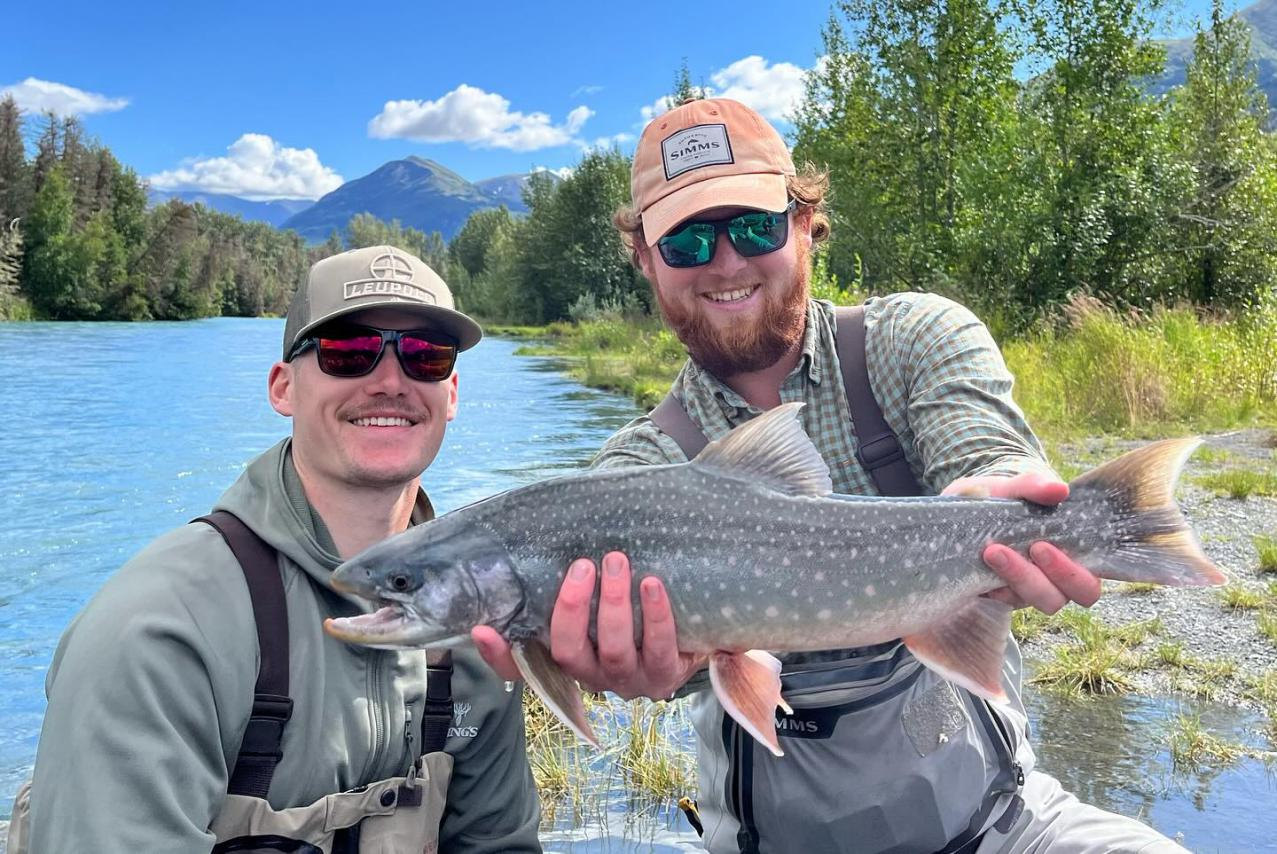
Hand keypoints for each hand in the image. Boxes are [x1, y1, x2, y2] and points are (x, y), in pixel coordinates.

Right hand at [472, 551, 702, 699]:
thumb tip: (536, 544)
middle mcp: (591, 675)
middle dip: (572, 608)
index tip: (483, 628)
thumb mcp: (599, 600)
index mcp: (567, 659)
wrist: (693, 632)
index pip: (521, 666)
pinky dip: (655, 614)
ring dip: (613, 603)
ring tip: (617, 561)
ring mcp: (628, 679)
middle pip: (568, 652)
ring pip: (613, 650)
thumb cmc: (635, 609)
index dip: (499, 654)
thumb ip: (570, 582)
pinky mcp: (664, 675)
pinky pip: (659, 647)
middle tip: (583, 565)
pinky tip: (651, 584)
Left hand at [942, 471, 1100, 613]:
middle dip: (1060, 574)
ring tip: (993, 552)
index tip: (1047, 545)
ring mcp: (1036, 589)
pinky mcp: (1007, 595)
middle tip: (1035, 548)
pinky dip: (997, 585)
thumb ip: (1034, 486)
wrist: (966, 510)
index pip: (1098, 576)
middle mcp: (1062, 576)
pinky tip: (981, 566)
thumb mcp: (1014, 489)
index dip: (1081, 573)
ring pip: (1045, 600)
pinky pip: (1009, 601)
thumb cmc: (1003, 499)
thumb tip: (1060, 489)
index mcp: (1078, 550)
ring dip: (1021, 578)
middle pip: (1080, 594)